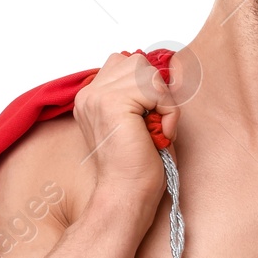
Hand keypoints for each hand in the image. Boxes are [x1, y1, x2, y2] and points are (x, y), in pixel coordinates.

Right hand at [71, 51, 180, 210]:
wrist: (127, 194)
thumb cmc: (137, 167)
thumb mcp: (139, 121)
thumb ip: (140, 95)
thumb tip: (161, 73)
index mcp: (91, 98)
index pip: (126, 64)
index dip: (148, 87)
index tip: (152, 120)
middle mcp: (89, 94)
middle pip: (137, 62)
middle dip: (156, 90)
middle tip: (156, 124)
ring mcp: (97, 96)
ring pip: (147, 72)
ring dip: (163, 102)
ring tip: (157, 130)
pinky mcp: (112, 103)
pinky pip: (155, 89)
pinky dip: (168, 111)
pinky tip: (160, 134)